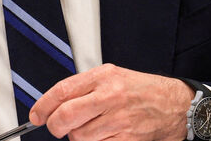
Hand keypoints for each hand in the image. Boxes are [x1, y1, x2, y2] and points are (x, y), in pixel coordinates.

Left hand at [29, 64, 192, 140]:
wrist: (174, 105)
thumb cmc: (141, 90)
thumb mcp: (111, 76)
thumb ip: (84, 87)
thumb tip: (54, 104)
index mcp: (103, 77)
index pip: (63, 91)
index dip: (44, 105)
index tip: (36, 115)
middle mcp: (110, 97)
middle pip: (66, 116)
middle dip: (55, 126)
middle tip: (56, 127)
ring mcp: (119, 120)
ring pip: (79, 136)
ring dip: (77, 136)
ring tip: (89, 128)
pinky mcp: (126, 139)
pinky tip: (102, 135)